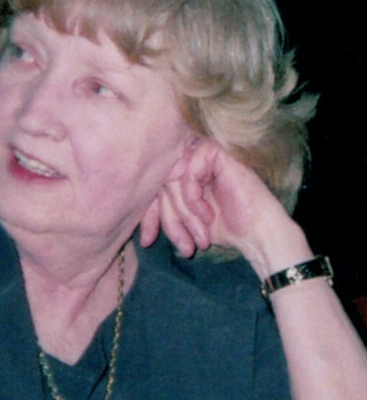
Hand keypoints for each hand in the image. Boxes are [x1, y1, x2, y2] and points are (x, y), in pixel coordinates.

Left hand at [140, 138, 309, 276]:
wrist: (259, 234)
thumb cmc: (227, 229)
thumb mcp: (186, 222)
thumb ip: (167, 212)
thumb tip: (140, 229)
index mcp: (185, 174)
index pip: (155, 188)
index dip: (149, 215)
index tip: (147, 241)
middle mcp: (192, 162)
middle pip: (161, 185)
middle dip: (170, 220)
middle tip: (185, 246)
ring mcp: (204, 155)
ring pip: (172, 179)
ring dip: (183, 213)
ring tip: (200, 234)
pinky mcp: (217, 153)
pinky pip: (189, 171)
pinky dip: (193, 197)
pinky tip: (208, 214)